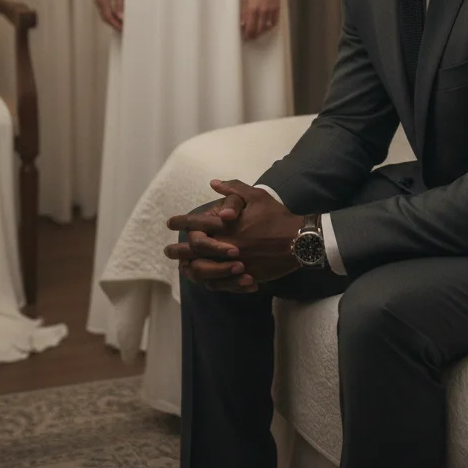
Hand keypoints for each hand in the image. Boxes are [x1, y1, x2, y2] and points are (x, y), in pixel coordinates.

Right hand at [95, 0, 124, 31]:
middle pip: (105, 17)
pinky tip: (116, 13)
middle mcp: (98, 0)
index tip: (122, 29)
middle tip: (122, 28)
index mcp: (103, 0)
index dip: (116, 24)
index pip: (109, 17)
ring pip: (104, 13)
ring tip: (120, 23)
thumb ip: (120, 4)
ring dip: (111, 19)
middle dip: (113, 23)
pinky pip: (104, 8)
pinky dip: (110, 13)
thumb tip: (120, 16)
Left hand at [167, 180, 301, 288]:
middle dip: (177, 251)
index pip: (197, 224)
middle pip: (193, 252)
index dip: (181, 222)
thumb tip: (213, 183)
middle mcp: (226, 245)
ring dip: (189, 269)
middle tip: (167, 251)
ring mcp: (234, 263)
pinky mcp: (243, 276)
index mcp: (227, 225)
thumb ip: (232, 189)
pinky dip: (210, 281)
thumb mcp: (256, 196)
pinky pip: (219, 284)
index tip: (170, 223)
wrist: (299, 240)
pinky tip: (204, 278)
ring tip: (182, 267)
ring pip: (202, 271)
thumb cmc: (277, 216)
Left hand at [241, 0, 279, 39]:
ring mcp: (270, 10)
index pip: (249, 27)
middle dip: (254, 35)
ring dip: (262, 31)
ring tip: (259, 33)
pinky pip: (275, 20)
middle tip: (251, 37)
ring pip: (267, 27)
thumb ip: (244, 11)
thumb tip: (242, 22)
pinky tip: (268, 25)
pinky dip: (271, 25)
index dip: (247, 34)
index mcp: (252, 8)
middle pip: (258, 29)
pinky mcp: (277, 7)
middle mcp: (262, 11)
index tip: (245, 36)